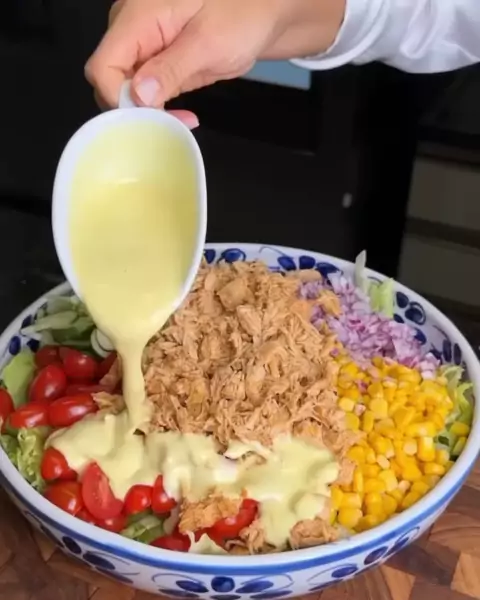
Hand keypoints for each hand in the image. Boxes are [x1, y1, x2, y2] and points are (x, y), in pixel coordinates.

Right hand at [85, 0, 344, 109]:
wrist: (261, 13)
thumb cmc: (242, 13)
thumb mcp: (209, 43)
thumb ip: (170, 68)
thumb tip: (138, 95)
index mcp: (138, 15)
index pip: (103, 66)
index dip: (119, 98)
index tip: (149, 117)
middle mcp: (132, 27)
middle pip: (109, 79)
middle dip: (135, 109)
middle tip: (172, 121)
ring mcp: (142, 44)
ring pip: (124, 88)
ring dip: (148, 111)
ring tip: (182, 118)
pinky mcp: (155, 59)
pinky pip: (142, 88)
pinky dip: (157, 105)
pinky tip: (180, 112)